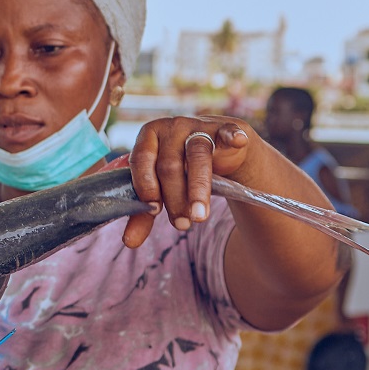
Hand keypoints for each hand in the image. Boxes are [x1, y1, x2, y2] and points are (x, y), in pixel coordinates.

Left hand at [122, 115, 256, 248]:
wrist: (218, 151)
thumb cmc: (181, 171)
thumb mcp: (160, 191)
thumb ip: (144, 214)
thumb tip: (129, 242)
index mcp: (148, 137)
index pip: (141, 159)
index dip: (146, 185)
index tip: (153, 211)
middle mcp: (171, 128)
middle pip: (170, 165)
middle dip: (174, 198)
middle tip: (181, 225)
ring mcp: (199, 127)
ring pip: (197, 156)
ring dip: (198, 189)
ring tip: (200, 217)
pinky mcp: (224, 130)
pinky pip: (228, 132)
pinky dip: (233, 137)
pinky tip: (238, 142)